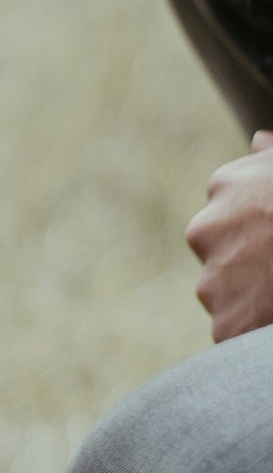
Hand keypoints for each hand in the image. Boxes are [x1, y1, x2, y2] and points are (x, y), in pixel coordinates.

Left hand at [188, 133, 272, 339]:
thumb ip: (271, 157)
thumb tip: (258, 142)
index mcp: (229, 184)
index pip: (230, 205)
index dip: (260, 226)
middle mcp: (207, 227)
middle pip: (222, 249)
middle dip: (248, 262)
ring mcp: (213, 278)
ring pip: (225, 291)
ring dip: (250, 296)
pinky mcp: (227, 323)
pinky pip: (236, 330)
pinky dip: (254, 330)